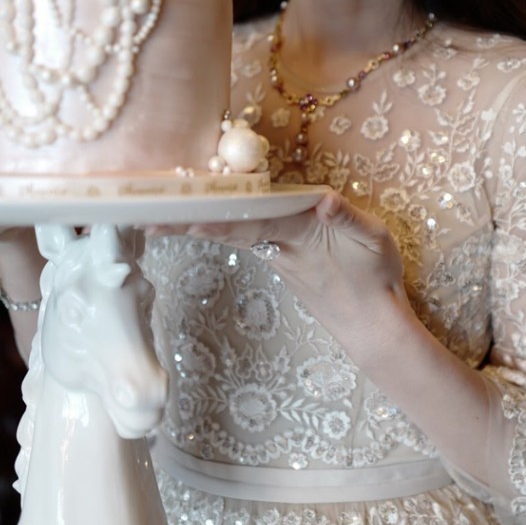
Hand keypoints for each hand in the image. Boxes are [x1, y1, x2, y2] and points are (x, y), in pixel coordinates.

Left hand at [181, 190, 411, 361]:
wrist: (372, 325)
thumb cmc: (377, 280)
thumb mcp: (375, 241)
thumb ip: (347, 219)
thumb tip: (324, 199)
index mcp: (301, 235)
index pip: (253, 222)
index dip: (219, 218)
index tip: (185, 216)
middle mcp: (282, 247)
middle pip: (231, 229)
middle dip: (191, 224)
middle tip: (148, 222)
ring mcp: (279, 257)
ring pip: (235, 235)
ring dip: (201, 226)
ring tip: (164, 220)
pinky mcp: (283, 261)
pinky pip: (248, 239)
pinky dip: (224, 229)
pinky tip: (206, 223)